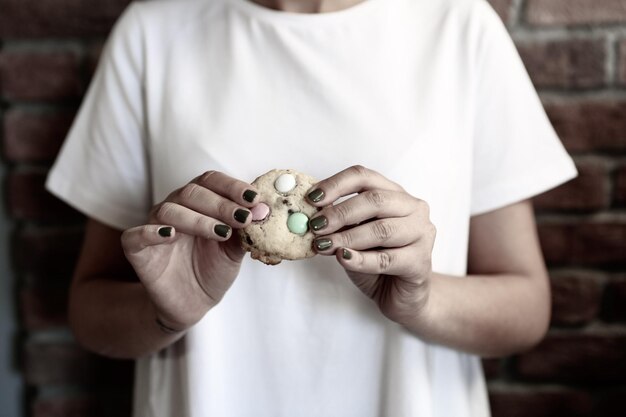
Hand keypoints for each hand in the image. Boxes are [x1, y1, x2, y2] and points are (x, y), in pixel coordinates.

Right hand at [121, 171, 258, 331]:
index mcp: (199, 201)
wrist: (193, 302)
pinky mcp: (137, 249)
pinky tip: (171, 235)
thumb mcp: (235, 250)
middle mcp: (175, 207)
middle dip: (221, 205)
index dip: (232, 186)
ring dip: (198, 219)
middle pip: (192, 192)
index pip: (211, 181)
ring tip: (221, 233)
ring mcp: (154, 226)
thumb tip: (264, 211)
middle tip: (243, 218)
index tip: (254, 198)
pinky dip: (152, 232)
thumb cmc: (213, 268)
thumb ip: (246, 230)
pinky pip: (136, 235)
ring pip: (170, 210)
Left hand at [307, 165, 435, 325]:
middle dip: (340, 212)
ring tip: (323, 245)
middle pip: (375, 200)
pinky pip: (386, 259)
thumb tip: (310, 211)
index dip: (336, 185)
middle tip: (316, 225)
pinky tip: (343, 259)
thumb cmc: (376, 259)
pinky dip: (360, 259)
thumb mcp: (352, 234)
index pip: (364, 177)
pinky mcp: (420, 262)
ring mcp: (422, 234)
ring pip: (382, 230)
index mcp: (395, 194)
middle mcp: (413, 208)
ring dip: (347, 237)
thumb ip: (338, 220)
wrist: (400, 294)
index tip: (312, 198)